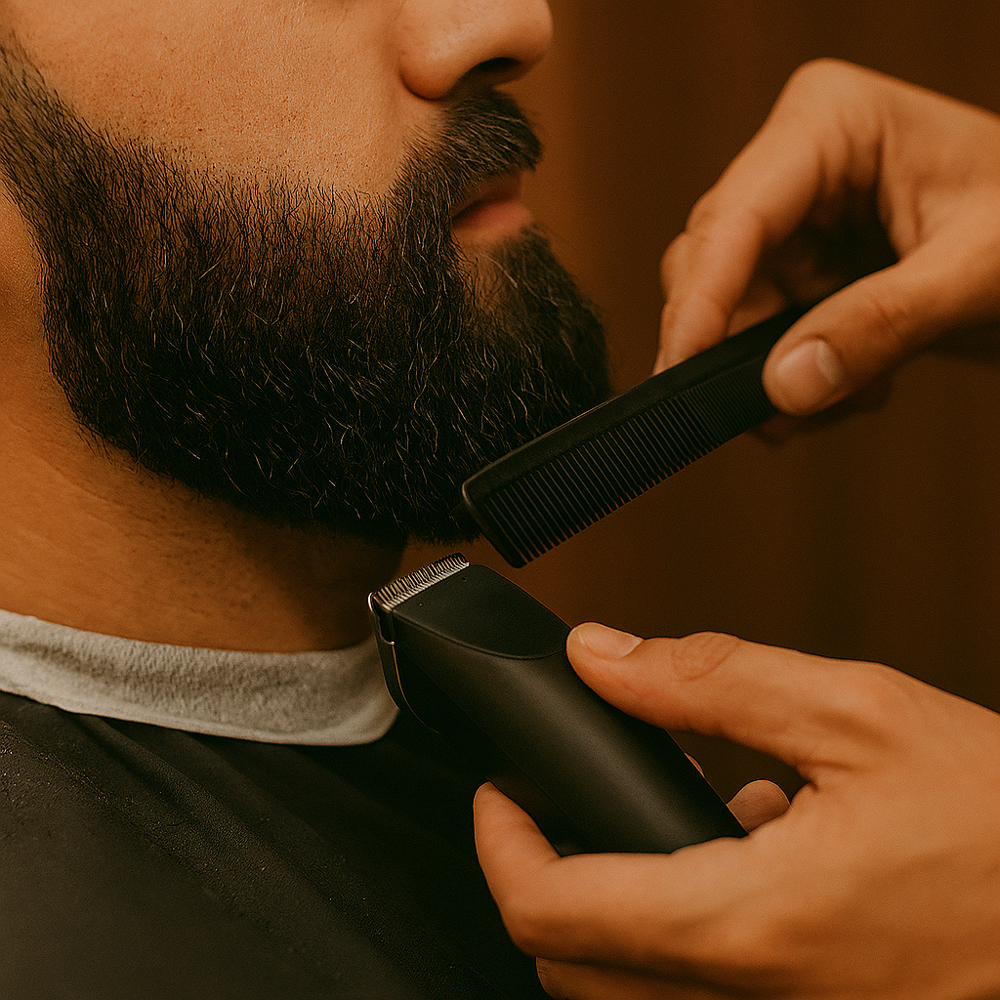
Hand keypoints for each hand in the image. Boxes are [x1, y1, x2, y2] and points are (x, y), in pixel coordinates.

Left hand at [475, 623, 999, 998]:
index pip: (551, 909)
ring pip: (633, 992)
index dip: (500, 840)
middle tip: (558, 799)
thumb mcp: (859, 715)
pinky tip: (757, 856)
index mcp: (749, 924)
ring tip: (681, 816)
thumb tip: (605, 655)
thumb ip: (710, 680)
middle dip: (545, 873)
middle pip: (573, 964)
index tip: (501, 789)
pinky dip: (690, 932)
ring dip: (620, 903)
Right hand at [658, 59, 999, 422]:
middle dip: (738, 349)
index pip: (735, 217)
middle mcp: (793, 167)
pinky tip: (854, 383)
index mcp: (831, 123)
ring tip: (855, 393)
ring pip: (724, 316)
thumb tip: (782, 385)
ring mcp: (790, 222)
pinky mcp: (794, 270)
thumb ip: (882, 325)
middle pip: (709, 269)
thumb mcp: (977, 270)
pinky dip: (791, 381)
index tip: (680, 369)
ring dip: (773, 375)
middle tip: (779, 412)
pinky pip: (752, 339)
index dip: (700, 299)